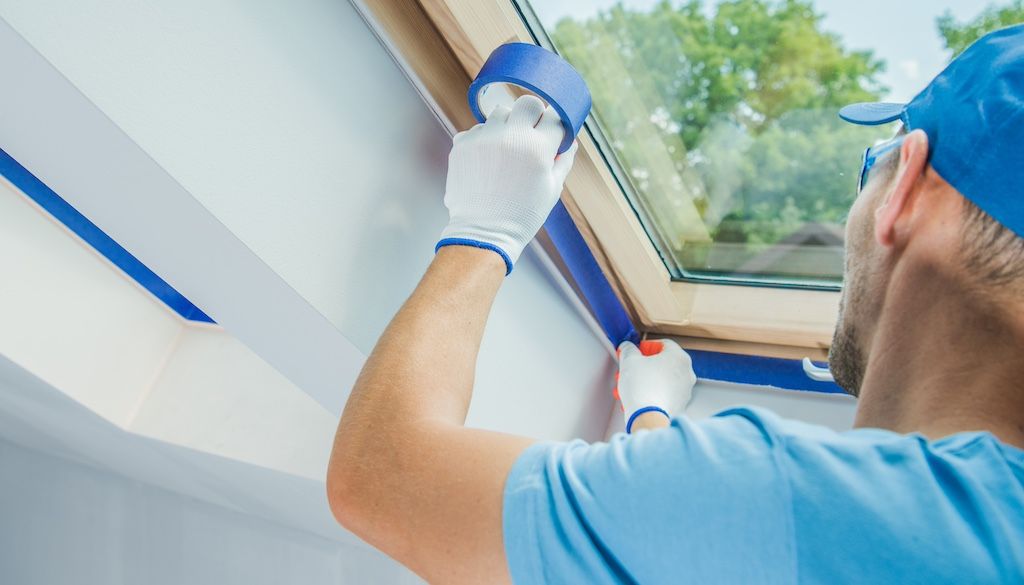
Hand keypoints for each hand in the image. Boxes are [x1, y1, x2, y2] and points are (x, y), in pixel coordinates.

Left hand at [437, 95, 577, 273]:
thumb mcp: (552, 189)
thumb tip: (570, 140)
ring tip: (507, 149)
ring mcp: (483, 138)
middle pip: (527, 103)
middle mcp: (510, 136)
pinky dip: (484, 139)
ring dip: (507, 125)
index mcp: (537, 148)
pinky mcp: (463, 145)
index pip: (554, 116)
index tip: (552, 133)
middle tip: (531, 134)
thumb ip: (563, 160)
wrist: (484, 232)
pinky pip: (477, 129)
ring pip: (500, 112)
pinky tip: (487, 161)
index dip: (555, 125)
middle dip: (533, 115)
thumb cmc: (522, 215)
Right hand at [616, 340, 696, 432]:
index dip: (645, 346)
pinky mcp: (680, 405)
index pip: (662, 344)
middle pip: (662, 363)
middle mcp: (687, 373)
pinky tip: (637, 396)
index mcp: (679, 357)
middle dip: (643, 365)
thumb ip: (628, 349)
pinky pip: (664, 393)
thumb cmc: (642, 388)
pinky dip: (652, 392)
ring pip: (662, 379)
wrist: (648, 417)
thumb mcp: (629, 360)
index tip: (635, 351)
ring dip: (645, 379)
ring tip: (630, 384)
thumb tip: (628, 348)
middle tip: (631, 368)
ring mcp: (685, 390)